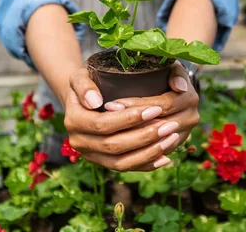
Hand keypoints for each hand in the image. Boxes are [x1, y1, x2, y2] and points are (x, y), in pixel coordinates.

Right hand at [63, 67, 182, 171]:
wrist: (82, 99)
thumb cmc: (86, 83)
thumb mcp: (80, 76)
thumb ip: (84, 85)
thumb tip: (95, 101)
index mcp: (73, 121)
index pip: (103, 124)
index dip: (130, 118)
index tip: (156, 108)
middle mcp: (79, 142)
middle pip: (114, 146)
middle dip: (145, 136)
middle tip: (171, 125)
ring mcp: (91, 156)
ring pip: (122, 163)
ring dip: (149, 153)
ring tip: (172, 138)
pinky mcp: (103, 163)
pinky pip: (126, 168)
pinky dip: (146, 164)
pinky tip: (166, 157)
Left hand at [104, 61, 199, 148]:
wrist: (174, 87)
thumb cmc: (166, 71)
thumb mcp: (171, 65)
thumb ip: (176, 72)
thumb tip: (179, 87)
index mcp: (190, 98)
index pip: (162, 105)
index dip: (136, 106)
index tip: (112, 103)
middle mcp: (191, 117)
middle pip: (158, 125)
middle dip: (130, 122)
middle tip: (104, 117)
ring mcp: (184, 134)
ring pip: (155, 142)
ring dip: (130, 137)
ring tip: (106, 131)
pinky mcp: (174, 144)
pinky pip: (155, 153)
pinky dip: (137, 150)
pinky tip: (116, 143)